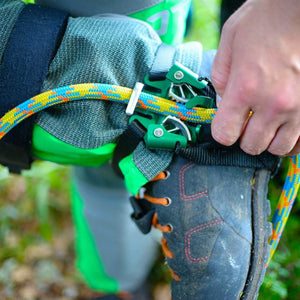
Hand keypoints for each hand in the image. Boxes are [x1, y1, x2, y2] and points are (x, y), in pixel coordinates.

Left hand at [211, 0, 299, 155]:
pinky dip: (291, 138)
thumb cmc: (268, 17)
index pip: (225, 134)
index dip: (222, 131)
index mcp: (246, 87)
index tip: (226, 124)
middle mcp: (274, 102)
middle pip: (251, 146)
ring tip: (267, 121)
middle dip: (244, 136)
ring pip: (278, 148)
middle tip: (247, 121)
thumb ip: (221, 76)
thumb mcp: (230, 39)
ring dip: (269, 139)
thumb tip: (222, 100)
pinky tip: (286, 124)